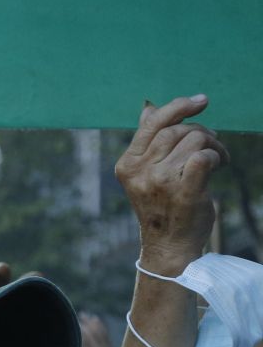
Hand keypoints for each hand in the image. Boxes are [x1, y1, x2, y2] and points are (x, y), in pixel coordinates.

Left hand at [77, 310, 111, 346]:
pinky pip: (87, 341)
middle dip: (90, 321)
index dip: (98, 324)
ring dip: (85, 325)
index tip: (92, 317)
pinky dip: (82, 334)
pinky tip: (76, 329)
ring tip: (78, 318)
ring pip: (93, 334)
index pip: (104, 333)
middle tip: (82, 314)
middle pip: (98, 330)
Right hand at [115, 95, 227, 269]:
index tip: (202, 101)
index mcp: (128, 164)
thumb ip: (147, 141)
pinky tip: (218, 166)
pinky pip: (204, 157)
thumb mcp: (146, 172)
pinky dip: (217, 157)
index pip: (153, 123)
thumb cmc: (162, 206)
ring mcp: (159, 183)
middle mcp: (140, 172)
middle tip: (213, 144)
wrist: (168, 245)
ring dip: (214, 145)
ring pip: (195, 140)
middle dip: (202, 132)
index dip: (179, 106)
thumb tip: (147, 107)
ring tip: (218, 159)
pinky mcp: (182, 192)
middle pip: (178, 130)